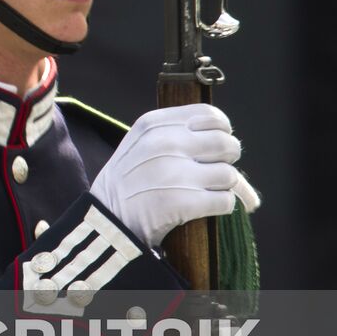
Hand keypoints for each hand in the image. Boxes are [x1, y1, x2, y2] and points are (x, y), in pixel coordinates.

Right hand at [89, 103, 257, 247]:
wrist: (107, 219)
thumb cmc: (128, 182)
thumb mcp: (138, 143)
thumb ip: (173, 132)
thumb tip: (226, 136)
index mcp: (154, 124)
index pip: (209, 115)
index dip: (222, 129)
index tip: (220, 141)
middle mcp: (165, 144)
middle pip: (225, 144)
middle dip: (229, 158)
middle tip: (221, 169)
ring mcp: (175, 173)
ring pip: (229, 175)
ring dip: (227, 187)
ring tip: (215, 191)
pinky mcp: (183, 202)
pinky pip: (226, 200)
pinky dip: (224, 206)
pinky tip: (211, 207)